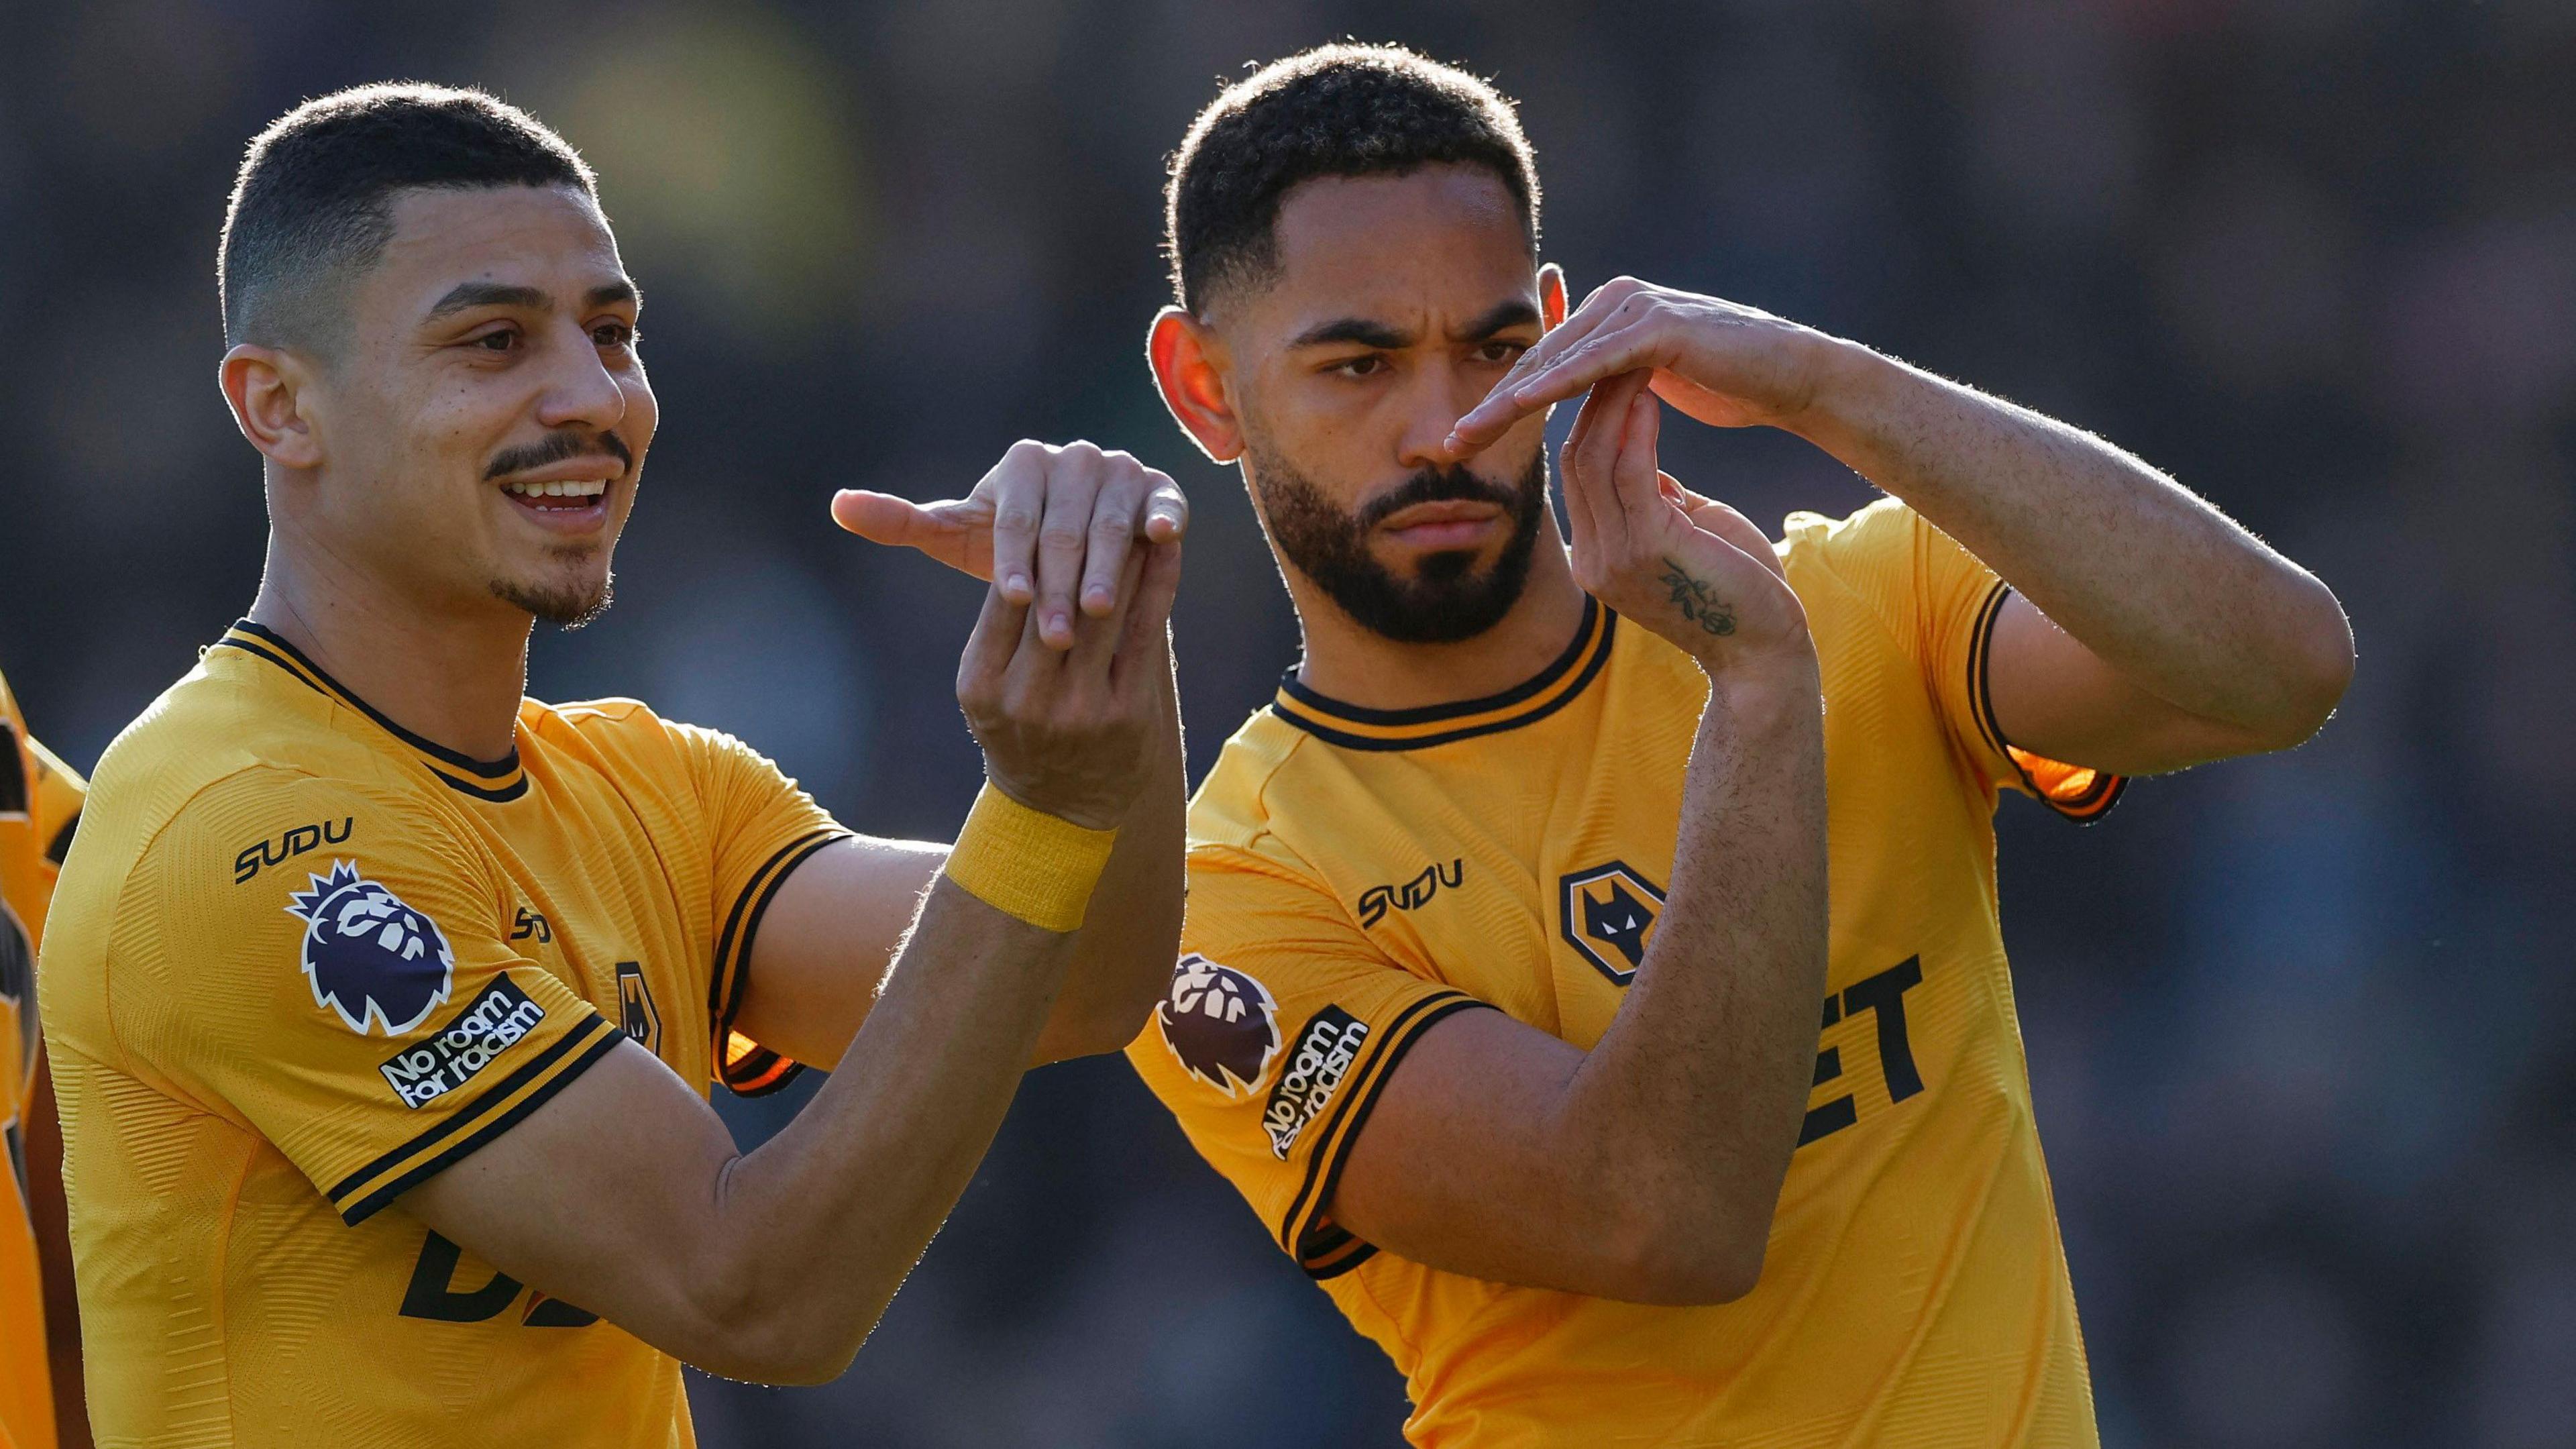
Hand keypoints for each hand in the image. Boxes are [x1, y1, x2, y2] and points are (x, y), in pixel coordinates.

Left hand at [833, 440, 1188, 650]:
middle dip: (1058, 582)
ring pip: (1114, 522)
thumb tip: (837, 505)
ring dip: (1107, 568)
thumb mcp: (957, 540)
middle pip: (1066, 524)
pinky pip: (1165, 502)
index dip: (1014, 558)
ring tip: (1095, 614)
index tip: (1012, 600)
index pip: (1016, 514)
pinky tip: (1162, 542)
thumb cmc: (1012, 551)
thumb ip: (904, 523)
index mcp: (1023, 461)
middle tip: (1054, 634)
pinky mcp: (1162, 488)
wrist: (1080, 554)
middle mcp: (1075, 456)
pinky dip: (1165, 517)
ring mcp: (1123, 469)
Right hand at [954, 529, 1181, 831]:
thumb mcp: (987, 689)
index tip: (1051, 504)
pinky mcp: (1127, 714)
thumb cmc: (1020, 731)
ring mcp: (1079, 709)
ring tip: (1134, 508)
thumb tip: (1018, 548)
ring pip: (1103, 611)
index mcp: (981, 684)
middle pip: (1054, 598)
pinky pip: (1146, 634)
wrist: (1059, 813)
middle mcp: (1027, 699)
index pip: (1006, 596)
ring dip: (1122, 552)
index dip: (1032, 546)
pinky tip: (1164, 548)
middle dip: (1077, 542)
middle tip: (1097, 492)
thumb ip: (999, 630)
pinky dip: (1157, 584)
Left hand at [1445, 278, 1835, 457]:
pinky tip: (1520, 407)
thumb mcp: (1657, 389)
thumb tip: (1587, 404)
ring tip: (1469, 432)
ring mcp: (1637, 307)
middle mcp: (1617, 302)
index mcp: (1610, 318)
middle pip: (1539, 361)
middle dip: (1491, 404)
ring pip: (1559, 361)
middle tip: (1446, 444)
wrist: (1794, 379)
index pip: (1543, 366)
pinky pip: (1596, 360)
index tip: (1462, 444)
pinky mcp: (1658, 324)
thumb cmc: (1733, 387)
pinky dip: (1556, 383)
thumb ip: (1616, 388)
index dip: (1501, 405)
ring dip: (1510, 400)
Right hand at [1561, 370, 1813, 675]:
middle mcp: (1593, 559)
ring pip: (1593, 457)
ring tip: (1636, 356)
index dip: (1589, 414)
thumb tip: (1638, 448)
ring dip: (1613, 400)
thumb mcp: (1683, 532)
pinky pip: (1629, 469)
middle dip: (1592, 397)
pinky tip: (1652, 390)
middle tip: (1617, 349)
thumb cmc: (1737, 590)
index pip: (1576, 471)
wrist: (1763, 652)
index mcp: (1597, 556)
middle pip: (1573, 457)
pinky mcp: (1646, 549)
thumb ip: (1653, 495)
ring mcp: (1613, 557)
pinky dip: (1636, 425)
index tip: (1613, 368)